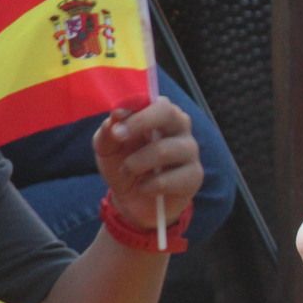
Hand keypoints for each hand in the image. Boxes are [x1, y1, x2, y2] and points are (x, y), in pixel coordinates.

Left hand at [94, 96, 202, 231]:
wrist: (135, 202)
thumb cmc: (124, 166)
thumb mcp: (107, 148)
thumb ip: (109, 131)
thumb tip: (116, 116)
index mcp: (159, 114)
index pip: (154, 100)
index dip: (134, 106)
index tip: (115, 117)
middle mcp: (179, 127)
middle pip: (168, 112)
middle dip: (140, 122)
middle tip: (118, 137)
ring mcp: (190, 151)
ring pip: (165, 149)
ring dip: (137, 162)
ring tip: (127, 171)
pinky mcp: (194, 176)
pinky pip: (171, 178)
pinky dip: (150, 185)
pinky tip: (143, 188)